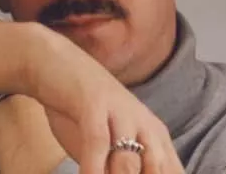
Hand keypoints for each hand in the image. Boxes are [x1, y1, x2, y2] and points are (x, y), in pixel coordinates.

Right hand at [22, 27, 183, 173]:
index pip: (172, 172)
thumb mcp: (109, 148)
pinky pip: (97, 143)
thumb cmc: (82, 114)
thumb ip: (121, 170)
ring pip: (129, 164)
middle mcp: (145, 125)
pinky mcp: (94, 104)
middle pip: (157, 170)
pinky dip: (93, 169)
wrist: (54, 63)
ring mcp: (121, 113)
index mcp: (156, 137)